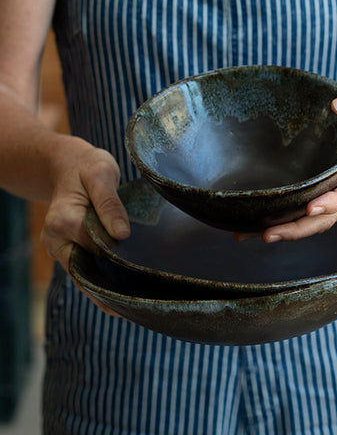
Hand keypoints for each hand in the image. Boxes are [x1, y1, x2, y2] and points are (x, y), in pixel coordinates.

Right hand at [40, 136, 129, 315]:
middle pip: (87, 271)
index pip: (94, 249)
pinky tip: (124, 295)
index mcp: (63, 220)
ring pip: (85, 276)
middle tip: (143, 306)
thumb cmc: (86, 167)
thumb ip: (110, 203)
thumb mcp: (101, 175)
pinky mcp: (70, 250)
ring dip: (107, 291)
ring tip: (137, 307)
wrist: (67, 165)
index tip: (144, 279)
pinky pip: (85, 270)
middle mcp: (56, 239)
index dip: (119, 262)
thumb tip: (122, 235)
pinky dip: (103, 282)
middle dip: (112, 289)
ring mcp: (61, 247)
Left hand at [235, 79, 336, 242]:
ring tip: (252, 235)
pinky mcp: (318, 192)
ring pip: (310, 221)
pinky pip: (301, 212)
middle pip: (325, 218)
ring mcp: (331, 193)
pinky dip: (280, 221)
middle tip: (270, 234)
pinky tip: (253, 224)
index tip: (311, 208)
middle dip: (299, 229)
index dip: (332, 203)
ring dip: (285, 231)